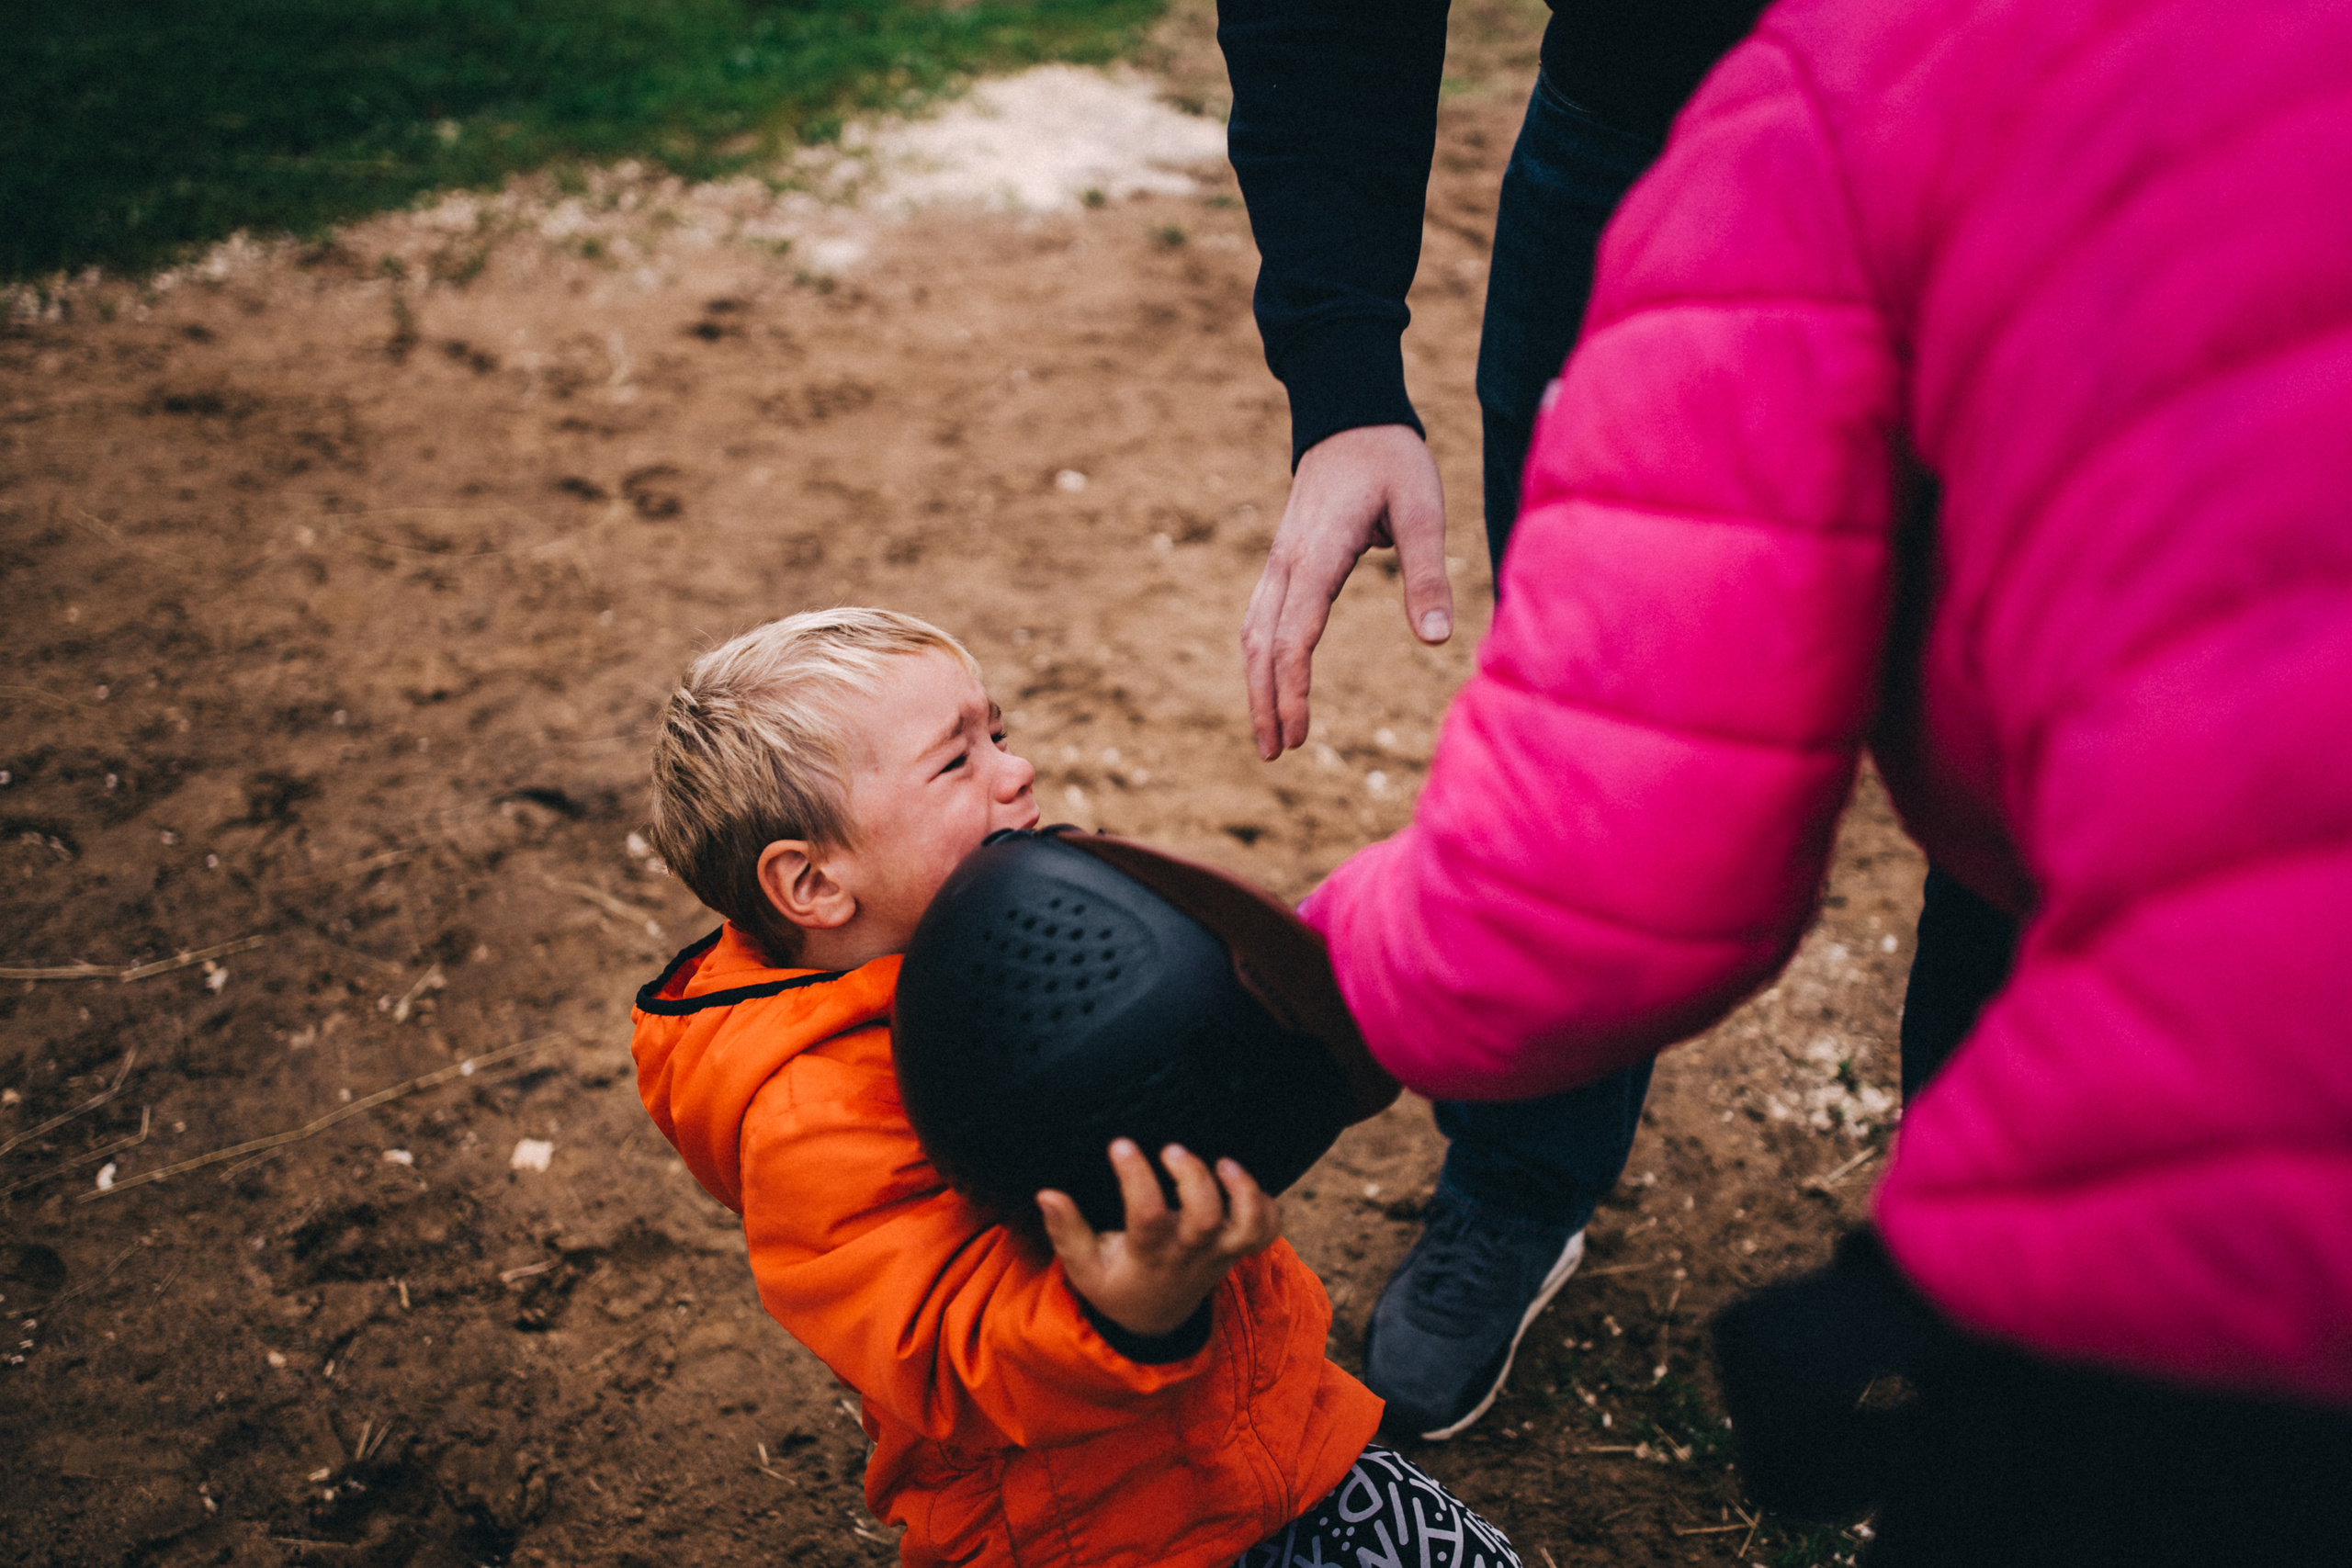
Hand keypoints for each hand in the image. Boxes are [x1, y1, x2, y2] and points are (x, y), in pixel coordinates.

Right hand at [1038, 1140, 1279, 1339]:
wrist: (1155, 1322)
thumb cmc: (1116, 1284)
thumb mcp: (1084, 1268)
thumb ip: (1067, 1232)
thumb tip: (1047, 1194)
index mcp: (1148, 1256)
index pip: (1147, 1217)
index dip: (1136, 1179)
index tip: (1121, 1145)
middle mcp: (1189, 1253)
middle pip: (1205, 1218)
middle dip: (1193, 1179)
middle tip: (1172, 1149)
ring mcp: (1219, 1253)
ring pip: (1247, 1228)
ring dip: (1244, 1192)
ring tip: (1225, 1163)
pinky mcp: (1237, 1249)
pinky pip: (1268, 1231)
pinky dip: (1267, 1204)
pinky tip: (1241, 1180)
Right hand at [1241, 424, 1451, 759]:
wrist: (1350, 415)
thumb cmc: (1392, 460)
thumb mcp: (1423, 508)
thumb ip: (1428, 572)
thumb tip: (1437, 639)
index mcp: (1319, 554)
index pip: (1294, 634)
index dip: (1292, 689)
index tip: (1298, 734)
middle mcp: (1288, 561)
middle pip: (1261, 643)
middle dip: (1265, 702)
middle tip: (1277, 754)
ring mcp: (1280, 560)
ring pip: (1252, 632)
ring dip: (1256, 685)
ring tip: (1267, 734)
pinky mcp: (1285, 559)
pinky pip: (1259, 617)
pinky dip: (1259, 658)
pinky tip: (1269, 683)